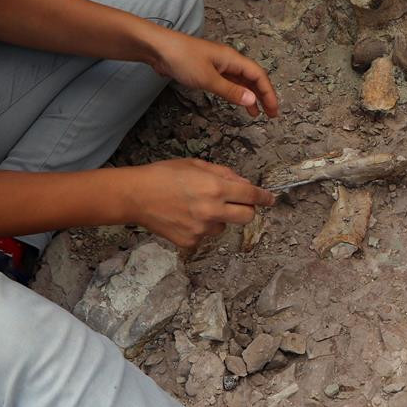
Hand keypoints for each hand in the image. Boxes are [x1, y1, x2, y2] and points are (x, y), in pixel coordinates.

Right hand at [126, 159, 275, 250]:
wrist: (135, 196)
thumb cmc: (163, 175)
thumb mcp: (195, 164)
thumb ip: (222, 173)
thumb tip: (242, 183)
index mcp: (215, 188)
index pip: (251, 195)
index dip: (264, 197)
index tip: (271, 199)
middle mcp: (211, 210)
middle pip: (247, 216)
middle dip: (248, 209)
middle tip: (238, 203)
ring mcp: (201, 229)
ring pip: (224, 226)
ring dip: (219, 218)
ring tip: (196, 207)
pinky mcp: (190, 242)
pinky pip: (205, 235)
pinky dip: (201, 227)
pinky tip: (184, 216)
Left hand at [146, 29, 280, 117]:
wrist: (158, 48)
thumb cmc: (182, 59)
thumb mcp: (208, 79)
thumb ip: (231, 91)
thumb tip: (252, 100)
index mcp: (232, 59)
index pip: (258, 75)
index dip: (268, 93)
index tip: (273, 110)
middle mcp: (228, 61)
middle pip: (252, 78)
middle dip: (263, 95)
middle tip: (270, 114)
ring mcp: (218, 65)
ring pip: (240, 81)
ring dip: (250, 96)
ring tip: (255, 113)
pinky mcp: (207, 70)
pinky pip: (228, 82)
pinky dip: (235, 93)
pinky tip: (236, 101)